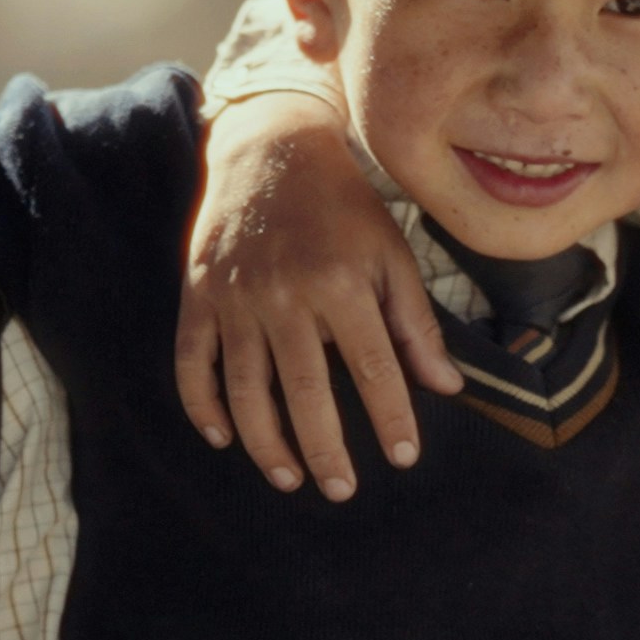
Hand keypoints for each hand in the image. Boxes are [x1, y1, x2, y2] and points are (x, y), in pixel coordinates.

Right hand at [172, 92, 460, 498]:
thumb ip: (416, 323)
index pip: (373, 369)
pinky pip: (192, 363)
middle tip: (342, 490)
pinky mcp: (198, 296)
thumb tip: (447, 387)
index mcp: (341, 282)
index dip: (391, 418)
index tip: (405, 458)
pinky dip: (202, 407)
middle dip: (326, 449)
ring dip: (266, 443)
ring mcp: (234, 297)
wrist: (270, 149)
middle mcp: (284, 294)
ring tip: (289, 478)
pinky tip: (224, 440)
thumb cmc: (342, 207)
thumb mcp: (391, 254)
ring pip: (245, 390)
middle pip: (305, 392)